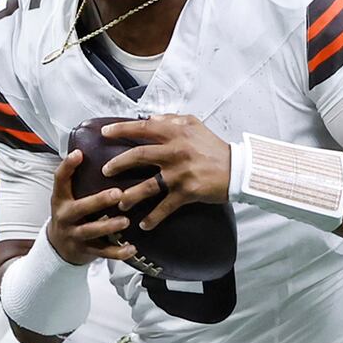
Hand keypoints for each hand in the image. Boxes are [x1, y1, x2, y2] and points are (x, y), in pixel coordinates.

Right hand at [46, 150, 135, 264]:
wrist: (59, 247)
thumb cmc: (72, 213)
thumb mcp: (68, 196)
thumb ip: (80, 179)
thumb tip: (95, 147)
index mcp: (60, 199)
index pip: (60, 180)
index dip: (67, 166)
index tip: (79, 154)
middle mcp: (65, 216)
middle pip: (80, 208)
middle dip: (98, 201)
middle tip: (117, 193)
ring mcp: (75, 235)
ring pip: (91, 231)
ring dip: (109, 226)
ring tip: (125, 221)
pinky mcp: (86, 250)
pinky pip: (103, 252)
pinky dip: (118, 252)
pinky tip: (132, 248)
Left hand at [100, 115, 231, 230]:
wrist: (237, 169)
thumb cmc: (214, 147)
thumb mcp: (195, 125)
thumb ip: (172, 120)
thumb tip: (150, 118)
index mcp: (176, 133)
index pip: (143, 128)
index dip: (122, 129)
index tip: (105, 133)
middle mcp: (176, 152)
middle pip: (139, 156)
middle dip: (118, 164)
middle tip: (105, 171)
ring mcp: (180, 173)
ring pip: (148, 185)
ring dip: (131, 195)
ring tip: (119, 202)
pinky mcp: (187, 192)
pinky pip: (165, 207)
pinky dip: (154, 217)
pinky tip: (144, 224)